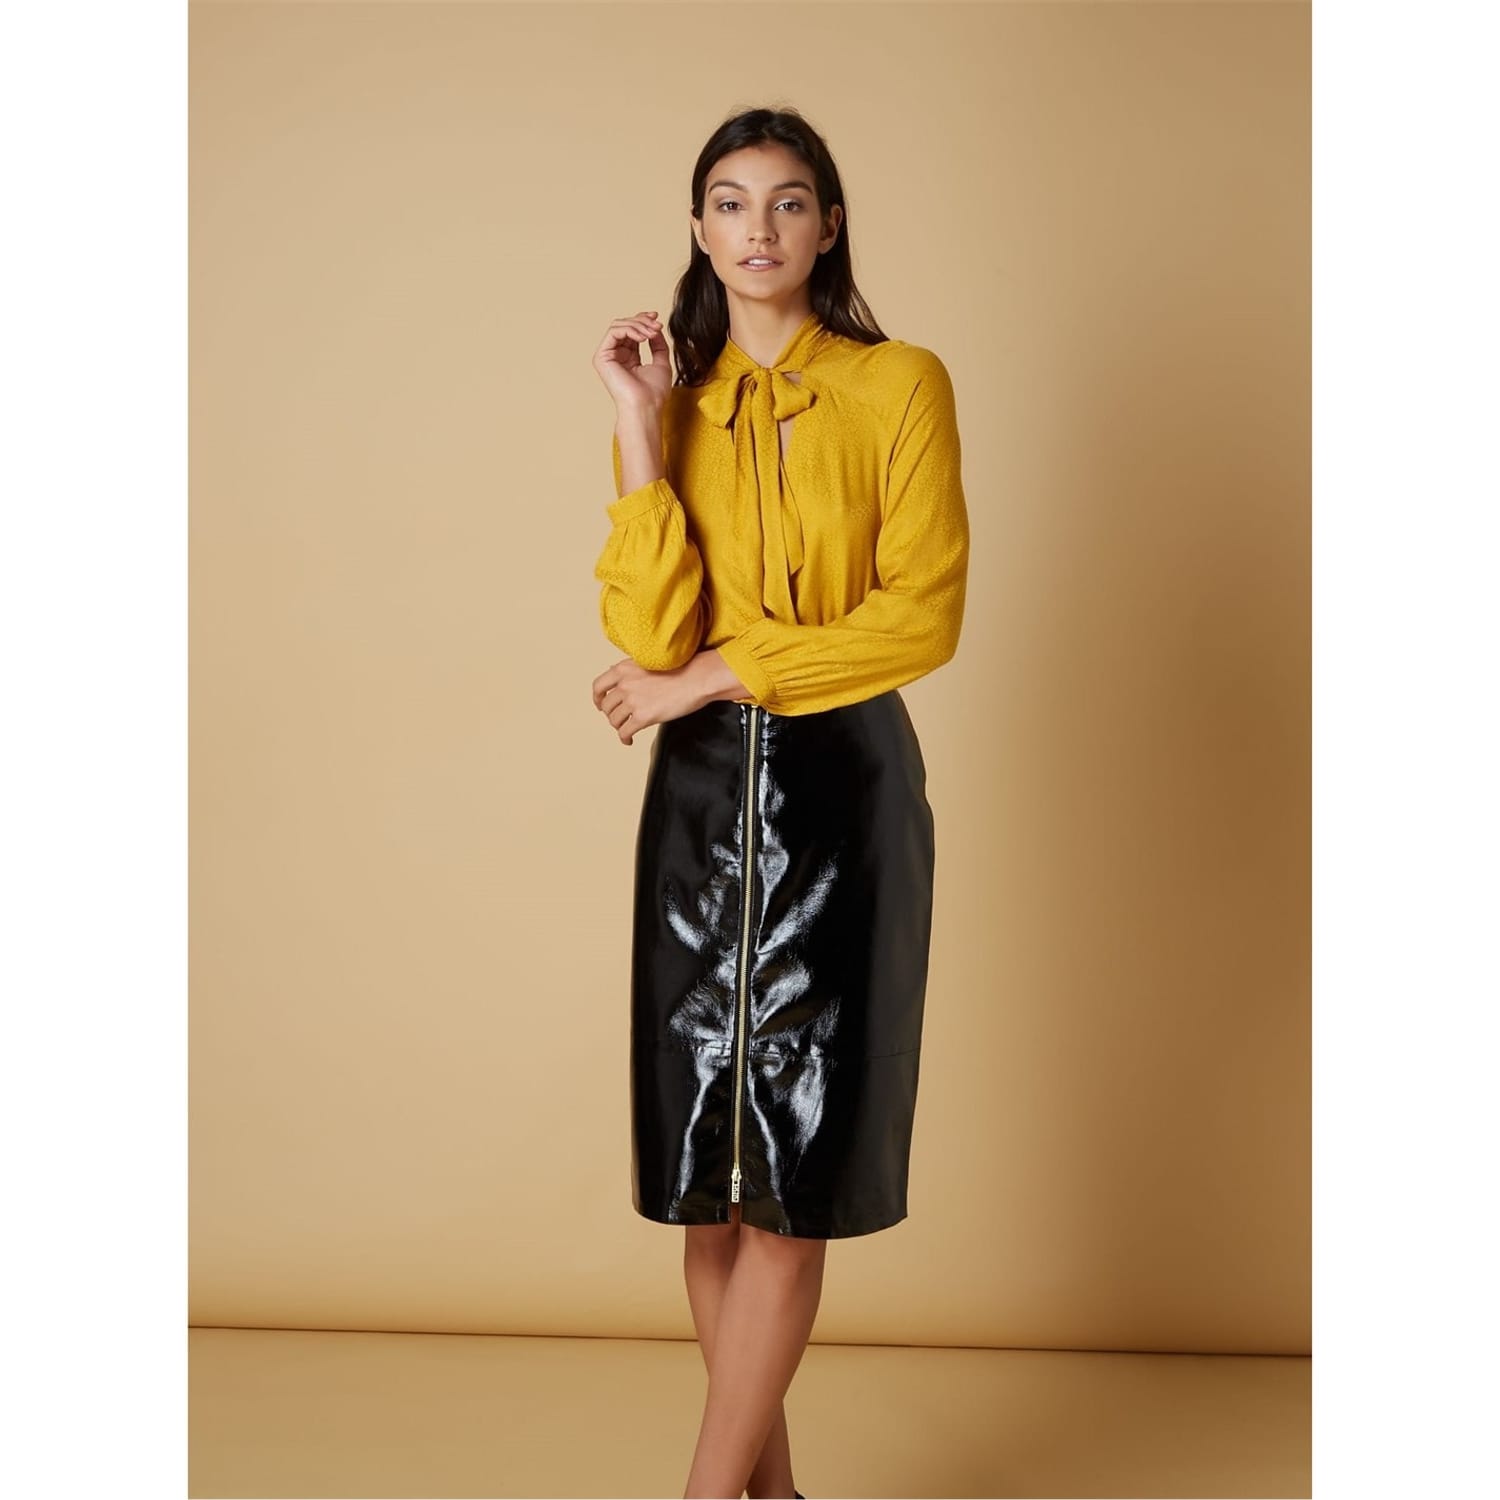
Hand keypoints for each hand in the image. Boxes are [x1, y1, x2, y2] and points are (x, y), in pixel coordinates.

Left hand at [592, 654, 706, 745]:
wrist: (697, 678)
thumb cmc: (680, 669)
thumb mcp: (648, 662)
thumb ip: (631, 672)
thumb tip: (619, 679)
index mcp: (623, 669)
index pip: (598, 686)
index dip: (597, 698)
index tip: (600, 705)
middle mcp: (624, 684)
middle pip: (606, 706)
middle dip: (612, 715)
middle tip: (620, 719)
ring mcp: (633, 701)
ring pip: (613, 720)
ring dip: (619, 727)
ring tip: (628, 729)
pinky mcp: (643, 717)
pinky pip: (624, 732)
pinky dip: (624, 738)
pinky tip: (629, 740)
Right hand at [593, 310, 671, 411]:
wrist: (646, 407)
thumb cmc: (654, 393)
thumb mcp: (661, 362)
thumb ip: (658, 344)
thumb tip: (654, 327)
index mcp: (628, 358)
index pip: (632, 331)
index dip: (643, 321)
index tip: (657, 318)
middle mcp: (615, 355)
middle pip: (624, 325)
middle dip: (642, 321)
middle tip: (657, 325)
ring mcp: (607, 356)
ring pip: (619, 326)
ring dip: (638, 325)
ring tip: (652, 332)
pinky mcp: (601, 357)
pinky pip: (613, 332)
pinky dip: (630, 330)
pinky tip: (643, 337)